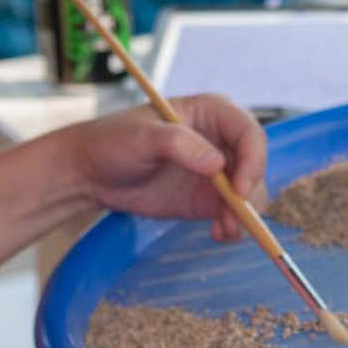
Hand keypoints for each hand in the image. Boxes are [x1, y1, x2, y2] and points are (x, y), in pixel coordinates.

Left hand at [64, 94, 267, 241]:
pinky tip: (218, 234)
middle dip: (250, 193)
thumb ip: (179, 145)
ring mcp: (217, 171)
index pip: (249, 133)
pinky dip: (233, 226)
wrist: (91, 173)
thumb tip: (217, 164)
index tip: (240, 190)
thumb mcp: (142, 137)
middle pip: (255, 165)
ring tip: (223, 231)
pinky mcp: (207, 198)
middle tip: (234, 218)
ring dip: (244, 215)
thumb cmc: (114, 141)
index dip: (253, 160)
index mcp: (211, 113)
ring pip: (250, 193)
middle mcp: (220, 140)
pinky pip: (234, 213)